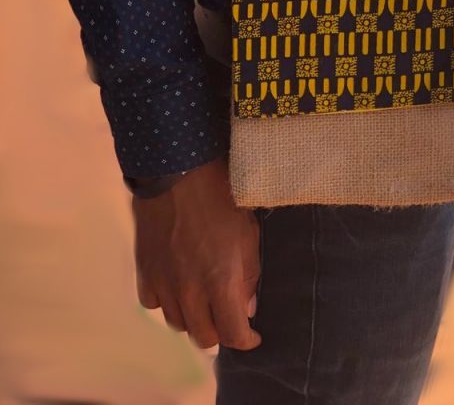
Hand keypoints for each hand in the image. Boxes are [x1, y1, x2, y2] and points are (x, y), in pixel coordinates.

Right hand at [131, 155, 261, 350]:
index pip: (232, 333)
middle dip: (220, 331)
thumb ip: (249, 275)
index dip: (246, 339)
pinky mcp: (144, 270)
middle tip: (228, 316)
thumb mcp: (249, 233)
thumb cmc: (223, 197)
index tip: (252, 334)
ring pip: (177, 322)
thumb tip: (247, 307)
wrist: (178, 172)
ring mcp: (163, 283)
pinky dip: (167, 301)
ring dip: (193, 318)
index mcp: (221, 282)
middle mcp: (189, 291)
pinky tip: (176, 287)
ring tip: (203, 302)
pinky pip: (153, 303)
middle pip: (202, 336)